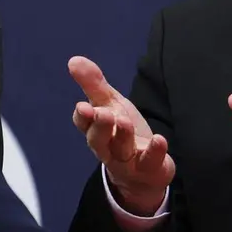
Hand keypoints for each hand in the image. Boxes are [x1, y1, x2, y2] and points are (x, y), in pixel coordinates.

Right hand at [68, 56, 174, 214]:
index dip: (83, 117)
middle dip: (99, 127)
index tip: (82, 107)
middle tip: (102, 114)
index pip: (85, 124)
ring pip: (121, 150)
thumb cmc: (122, 133)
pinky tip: (159, 140)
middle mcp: (109, 148)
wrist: (145, 172)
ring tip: (124, 122)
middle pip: (99, 140)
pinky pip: (150, 162)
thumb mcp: (110, 105)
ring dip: (122, 136)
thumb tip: (73, 60)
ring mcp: (128, 161)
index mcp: (97, 130)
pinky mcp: (149, 168)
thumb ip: (94, 85)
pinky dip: (154, 152)